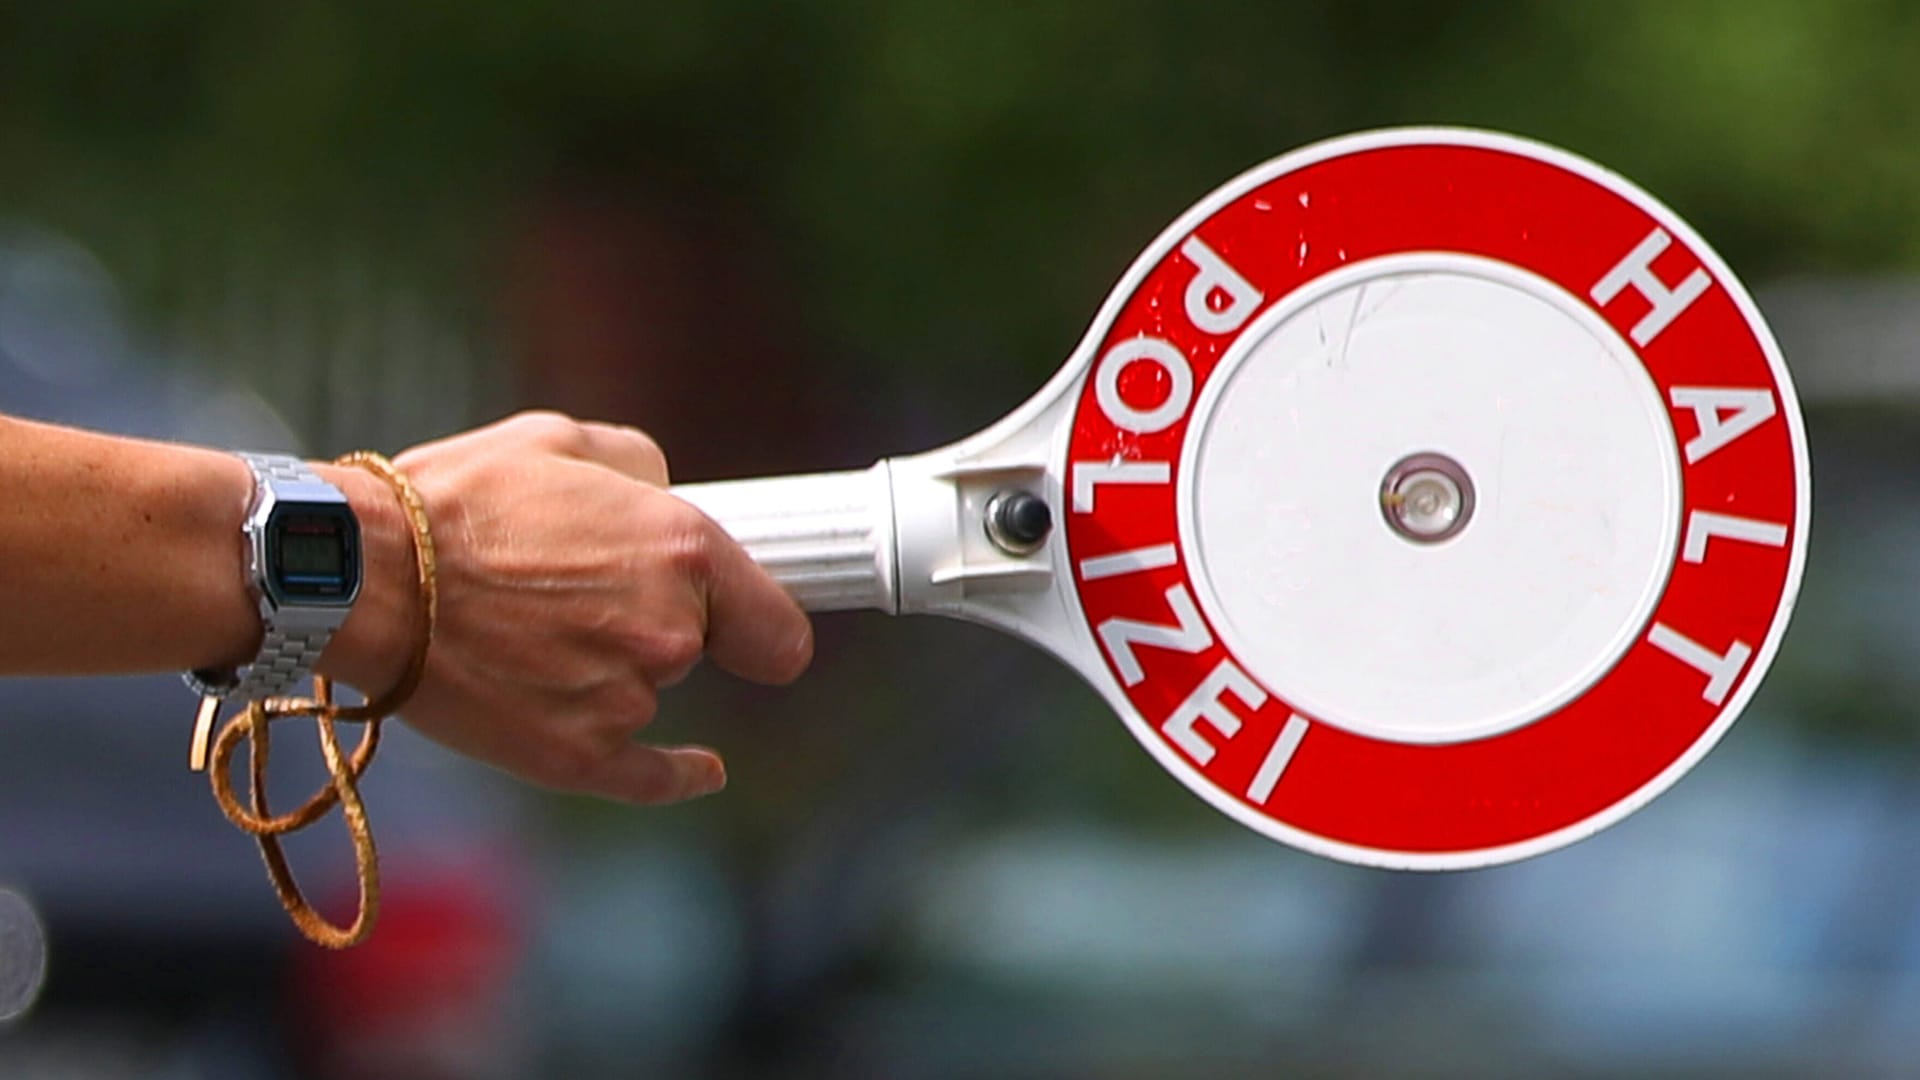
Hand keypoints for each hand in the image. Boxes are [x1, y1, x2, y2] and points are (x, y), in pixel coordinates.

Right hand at [320, 411, 812, 803]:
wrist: (362, 577)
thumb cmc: (455, 500)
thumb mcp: (560, 440)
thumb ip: (640, 468)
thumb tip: (665, 496)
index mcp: (685, 550)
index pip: (779, 625)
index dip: (760, 621)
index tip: (746, 623)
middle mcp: (671, 631)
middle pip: (702, 648)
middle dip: (658, 622)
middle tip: (580, 592)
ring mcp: (626, 700)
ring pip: (649, 692)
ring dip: (612, 669)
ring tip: (528, 626)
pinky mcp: (576, 755)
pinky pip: (653, 778)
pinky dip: (680, 773)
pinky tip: (704, 769)